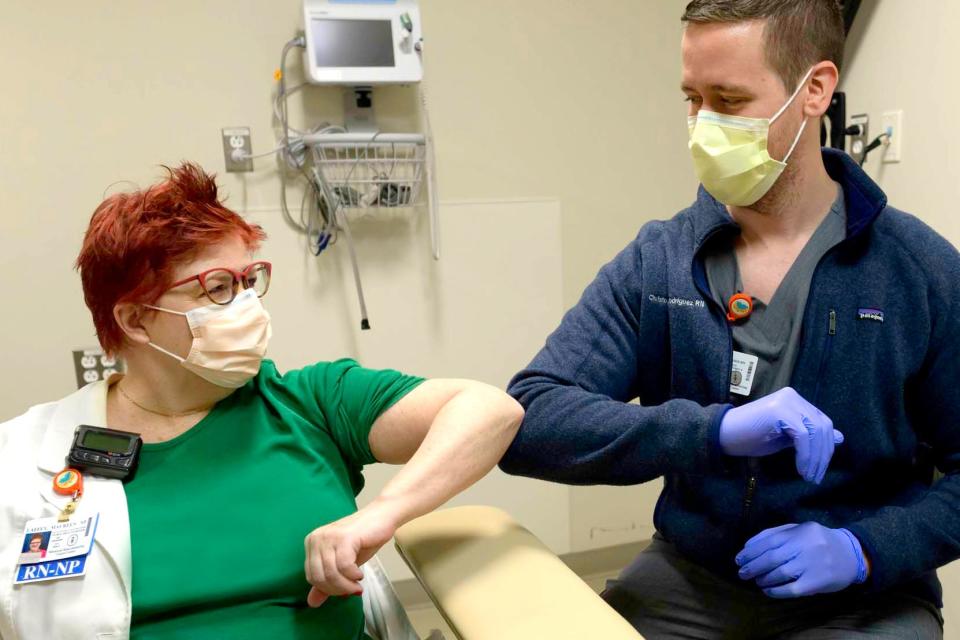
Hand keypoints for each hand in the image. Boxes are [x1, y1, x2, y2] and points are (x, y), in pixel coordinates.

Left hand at [304, 499, 402, 606]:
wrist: (382, 517)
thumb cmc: (363, 539)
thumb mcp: (342, 563)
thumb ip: (327, 581)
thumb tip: (312, 603)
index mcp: (312, 543)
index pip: (311, 576)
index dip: (328, 589)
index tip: (344, 590)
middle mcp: (316, 538)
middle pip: (318, 577)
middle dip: (337, 589)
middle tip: (352, 589)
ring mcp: (329, 536)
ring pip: (331, 573)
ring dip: (346, 585)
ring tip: (358, 584)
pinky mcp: (344, 537)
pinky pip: (344, 566)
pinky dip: (352, 575)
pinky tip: (360, 574)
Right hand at [719, 387, 843, 482]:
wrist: (723, 435)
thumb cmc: (750, 437)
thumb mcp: (786, 438)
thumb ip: (810, 436)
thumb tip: (840, 437)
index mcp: (795, 400)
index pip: (823, 422)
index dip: (826, 448)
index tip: (819, 469)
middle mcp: (793, 396)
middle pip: (822, 426)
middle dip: (823, 455)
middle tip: (816, 477)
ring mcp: (786, 401)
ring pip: (815, 431)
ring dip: (815, 458)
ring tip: (809, 476)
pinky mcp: (779, 411)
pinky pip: (803, 435)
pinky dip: (805, 455)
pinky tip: (800, 468)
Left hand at [735, 522, 867, 597]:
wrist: (852, 555)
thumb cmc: (819, 541)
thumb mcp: (800, 530)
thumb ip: (775, 533)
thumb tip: (749, 545)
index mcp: (801, 531)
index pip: (769, 541)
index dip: (751, 551)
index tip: (739, 559)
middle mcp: (806, 547)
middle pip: (772, 557)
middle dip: (753, 566)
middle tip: (742, 572)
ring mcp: (812, 566)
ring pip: (780, 573)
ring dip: (763, 578)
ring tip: (755, 580)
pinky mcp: (817, 583)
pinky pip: (791, 589)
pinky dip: (776, 591)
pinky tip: (768, 590)